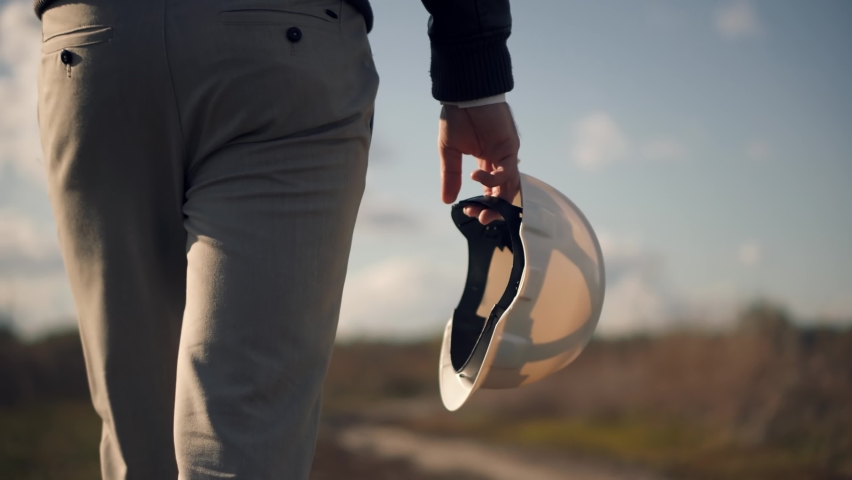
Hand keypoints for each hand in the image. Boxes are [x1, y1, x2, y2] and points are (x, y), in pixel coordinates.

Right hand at [438, 102, 520, 223]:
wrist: (464, 95)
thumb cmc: (457, 118)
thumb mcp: (449, 152)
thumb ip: (450, 176)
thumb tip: (447, 201)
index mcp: (485, 162)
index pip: (490, 190)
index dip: (482, 204)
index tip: (468, 211)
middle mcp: (499, 161)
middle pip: (504, 192)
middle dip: (493, 209)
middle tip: (481, 217)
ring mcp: (506, 155)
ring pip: (510, 185)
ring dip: (497, 199)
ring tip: (482, 205)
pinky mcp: (511, 147)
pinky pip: (508, 170)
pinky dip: (494, 178)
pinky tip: (477, 176)